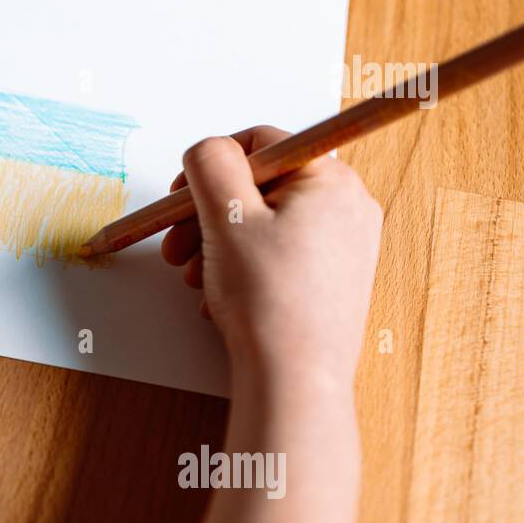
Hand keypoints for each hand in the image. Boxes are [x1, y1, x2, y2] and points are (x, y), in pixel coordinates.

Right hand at [161, 126, 381, 390]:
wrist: (295, 379)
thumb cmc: (268, 299)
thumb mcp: (226, 216)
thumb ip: (211, 163)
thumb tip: (209, 148)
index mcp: (330, 179)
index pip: (262, 143)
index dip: (211, 165)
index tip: (181, 194)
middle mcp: (347, 206)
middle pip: (260, 188)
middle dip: (207, 214)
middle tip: (176, 244)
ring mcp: (344, 246)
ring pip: (264, 225)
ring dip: (218, 245)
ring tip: (195, 277)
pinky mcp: (333, 280)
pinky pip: (278, 255)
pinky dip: (242, 268)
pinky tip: (220, 295)